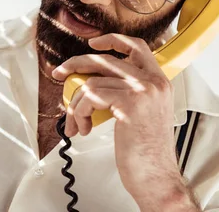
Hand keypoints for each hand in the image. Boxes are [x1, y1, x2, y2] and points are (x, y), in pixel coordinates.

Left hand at [53, 33, 193, 207]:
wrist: (156, 178)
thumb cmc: (146, 153)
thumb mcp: (142, 113)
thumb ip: (125, 92)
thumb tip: (91, 82)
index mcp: (159, 81)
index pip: (136, 46)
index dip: (112, 40)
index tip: (92, 44)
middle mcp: (153, 81)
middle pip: (105, 58)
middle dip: (75, 64)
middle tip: (59, 73)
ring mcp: (143, 90)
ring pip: (92, 82)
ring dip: (75, 104)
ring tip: (77, 122)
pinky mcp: (129, 103)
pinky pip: (89, 96)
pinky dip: (78, 112)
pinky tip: (84, 128)